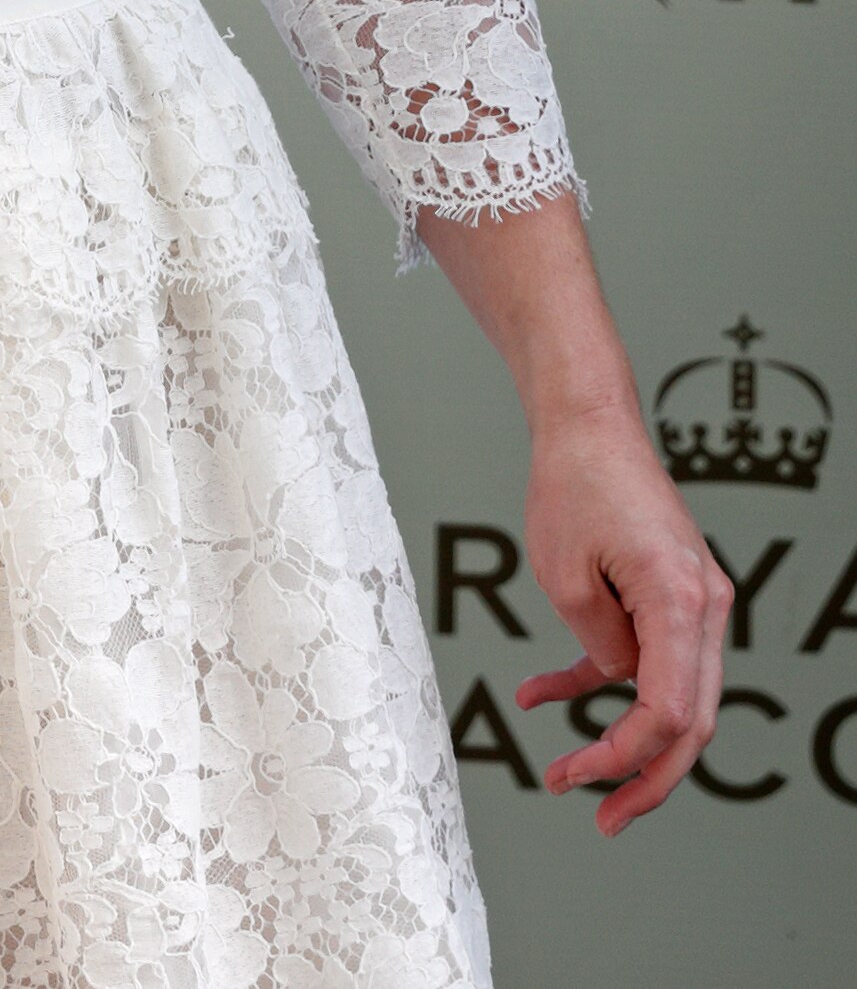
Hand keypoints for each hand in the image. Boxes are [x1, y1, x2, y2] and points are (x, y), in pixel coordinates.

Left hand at [515, 405, 732, 832]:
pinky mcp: (672, 592)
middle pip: (691, 722)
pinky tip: (538, 696)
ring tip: (569, 780)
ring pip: (673, 697)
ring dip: (627, 741)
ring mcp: (694, 599)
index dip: (624, 760)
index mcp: (681, 604)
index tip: (573, 780)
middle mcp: (704, 606)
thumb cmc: (572, 483)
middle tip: (602, 823)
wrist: (588, 419)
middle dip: (647, 780)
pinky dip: (599, 681)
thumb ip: (598, 646)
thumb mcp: (564, 577)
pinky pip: (647, 657)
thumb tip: (617, 685)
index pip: (669, 714)